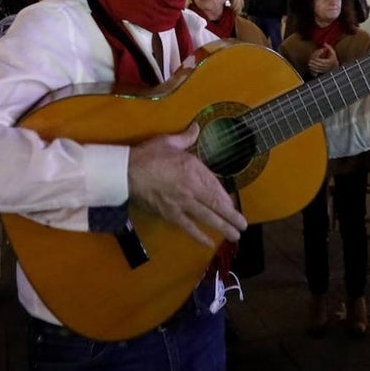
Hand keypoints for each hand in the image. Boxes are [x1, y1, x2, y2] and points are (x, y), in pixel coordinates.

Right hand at [127, 122, 246, 247]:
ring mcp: (182, 203)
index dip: (226, 197)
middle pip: (216, 204)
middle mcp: (192, 188)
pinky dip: (198, 236)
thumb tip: (197, 127)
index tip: (233, 204)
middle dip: (231, 216)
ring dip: (222, 227)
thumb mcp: (168, 141)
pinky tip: (208, 243)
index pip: (215, 185)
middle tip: (243, 225)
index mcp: (193, 169)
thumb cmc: (148, 155)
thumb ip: (186, 137)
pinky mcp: (170, 214)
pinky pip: (187, 227)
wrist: (126, 172)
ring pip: (206, 217)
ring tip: (235, 236)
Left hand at [307, 44, 337, 75]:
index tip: (314, 58)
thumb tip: (324, 43)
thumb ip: (329, 47)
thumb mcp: (332, 52)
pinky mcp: (323, 71)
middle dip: (314, 63)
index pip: (322, 61)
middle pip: (319, 65)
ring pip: (318, 69)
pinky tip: (311, 67)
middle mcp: (327, 66)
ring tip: (309, 64)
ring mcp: (325, 69)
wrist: (335, 65)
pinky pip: (318, 71)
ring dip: (313, 67)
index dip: (318, 60)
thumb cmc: (333, 58)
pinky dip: (314, 69)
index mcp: (329, 61)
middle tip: (310, 61)